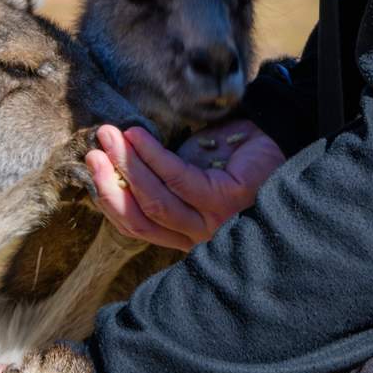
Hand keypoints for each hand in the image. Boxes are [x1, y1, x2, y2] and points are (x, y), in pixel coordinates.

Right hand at [86, 118, 284, 251]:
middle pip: (141, 219)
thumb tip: (117, 159)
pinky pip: (179, 178)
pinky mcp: (226, 201)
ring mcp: (213, 222)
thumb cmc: (235, 156)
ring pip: (156, 200)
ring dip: (127, 165)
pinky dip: (153, 156)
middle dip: (111, 185)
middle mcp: (199, 236)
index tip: (92, 171)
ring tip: (109, 136)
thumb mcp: (190, 169)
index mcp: (187, 232)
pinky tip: (138, 136)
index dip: (110, 200)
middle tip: (92, 153)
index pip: (139, 226)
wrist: (281, 139)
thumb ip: (160, 176)